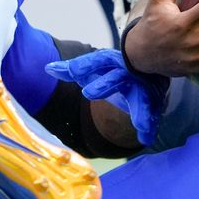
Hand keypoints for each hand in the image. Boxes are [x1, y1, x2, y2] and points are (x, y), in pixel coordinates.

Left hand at [45, 49, 166, 146]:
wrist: (148, 73)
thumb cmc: (116, 70)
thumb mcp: (96, 69)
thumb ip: (74, 70)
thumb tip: (47, 68)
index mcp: (111, 63)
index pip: (97, 61)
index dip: (85, 65)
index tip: (73, 72)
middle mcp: (128, 73)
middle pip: (116, 77)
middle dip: (104, 84)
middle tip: (87, 93)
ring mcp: (142, 88)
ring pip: (141, 98)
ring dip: (140, 110)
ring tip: (140, 124)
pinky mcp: (152, 102)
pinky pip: (151, 115)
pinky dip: (150, 127)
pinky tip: (146, 138)